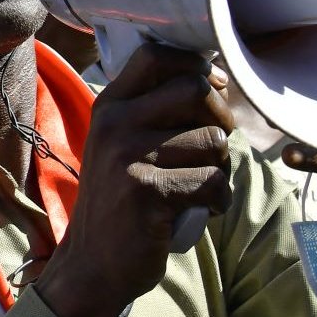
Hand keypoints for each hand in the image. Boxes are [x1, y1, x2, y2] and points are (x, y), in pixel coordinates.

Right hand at [35, 44, 235, 316]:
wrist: (94, 262)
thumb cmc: (122, 199)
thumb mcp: (122, 143)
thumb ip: (156, 110)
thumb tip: (216, 79)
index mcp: (110, 105)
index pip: (156, 54)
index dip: (197, 65)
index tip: (210, 89)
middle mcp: (114, 124)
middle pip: (195, 89)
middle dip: (221, 118)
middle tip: (214, 147)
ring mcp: (127, 157)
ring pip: (214, 140)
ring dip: (222, 167)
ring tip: (199, 184)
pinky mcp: (147, 193)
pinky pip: (214, 182)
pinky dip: (219, 200)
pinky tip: (201, 209)